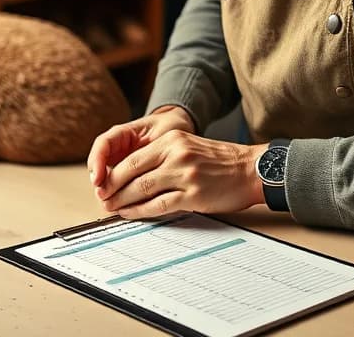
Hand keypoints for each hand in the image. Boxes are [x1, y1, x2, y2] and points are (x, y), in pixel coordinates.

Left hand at [89, 110, 267, 217]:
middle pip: (132, 173)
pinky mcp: (193, 195)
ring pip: (142, 189)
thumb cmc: (218, 161)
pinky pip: (159, 205)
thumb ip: (161, 156)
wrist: (250, 169)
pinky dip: (141, 211)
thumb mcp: (187, 147)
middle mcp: (176, 155)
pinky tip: (132, 213)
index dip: (113, 174)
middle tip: (103, 199)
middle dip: (113, 189)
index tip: (103, 184)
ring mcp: (185, 175)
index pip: (132, 158)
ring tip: (112, 208)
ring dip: (123, 202)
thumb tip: (130, 175)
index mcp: (171, 141)